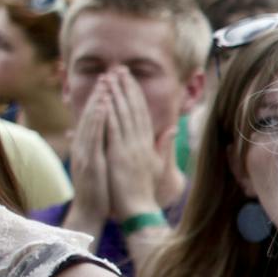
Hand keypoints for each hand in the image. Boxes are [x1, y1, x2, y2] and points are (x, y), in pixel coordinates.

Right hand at [67, 91, 111, 218]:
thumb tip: (97, 134)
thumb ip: (97, 147)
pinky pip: (93, 137)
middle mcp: (84, 146)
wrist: (90, 213)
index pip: (94, 117)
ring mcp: (85, 153)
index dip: (101, 98)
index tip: (110, 81)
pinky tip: (103, 106)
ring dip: (98, 100)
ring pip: (90, 122)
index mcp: (88, 146)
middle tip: (109, 72)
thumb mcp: (98, 164)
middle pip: (91, 114)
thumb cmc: (98, 190)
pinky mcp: (89, 161)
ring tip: (107, 82)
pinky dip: (97, 120)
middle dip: (100, 93)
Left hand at [101, 70, 165, 219]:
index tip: (130, 78)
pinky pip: (113, 129)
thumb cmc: (145, 190)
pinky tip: (104, 98)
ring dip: (116, 93)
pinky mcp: (119, 153)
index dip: (136, 94)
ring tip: (109, 76)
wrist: (139, 208)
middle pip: (133, 108)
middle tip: (119, 68)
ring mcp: (130, 147)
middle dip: (126, 87)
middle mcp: (141, 141)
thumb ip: (163, 145)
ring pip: (123, 114)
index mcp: (148, 144)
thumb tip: (172, 128)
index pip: (142, 113)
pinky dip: (109, 112)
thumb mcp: (157, 165)